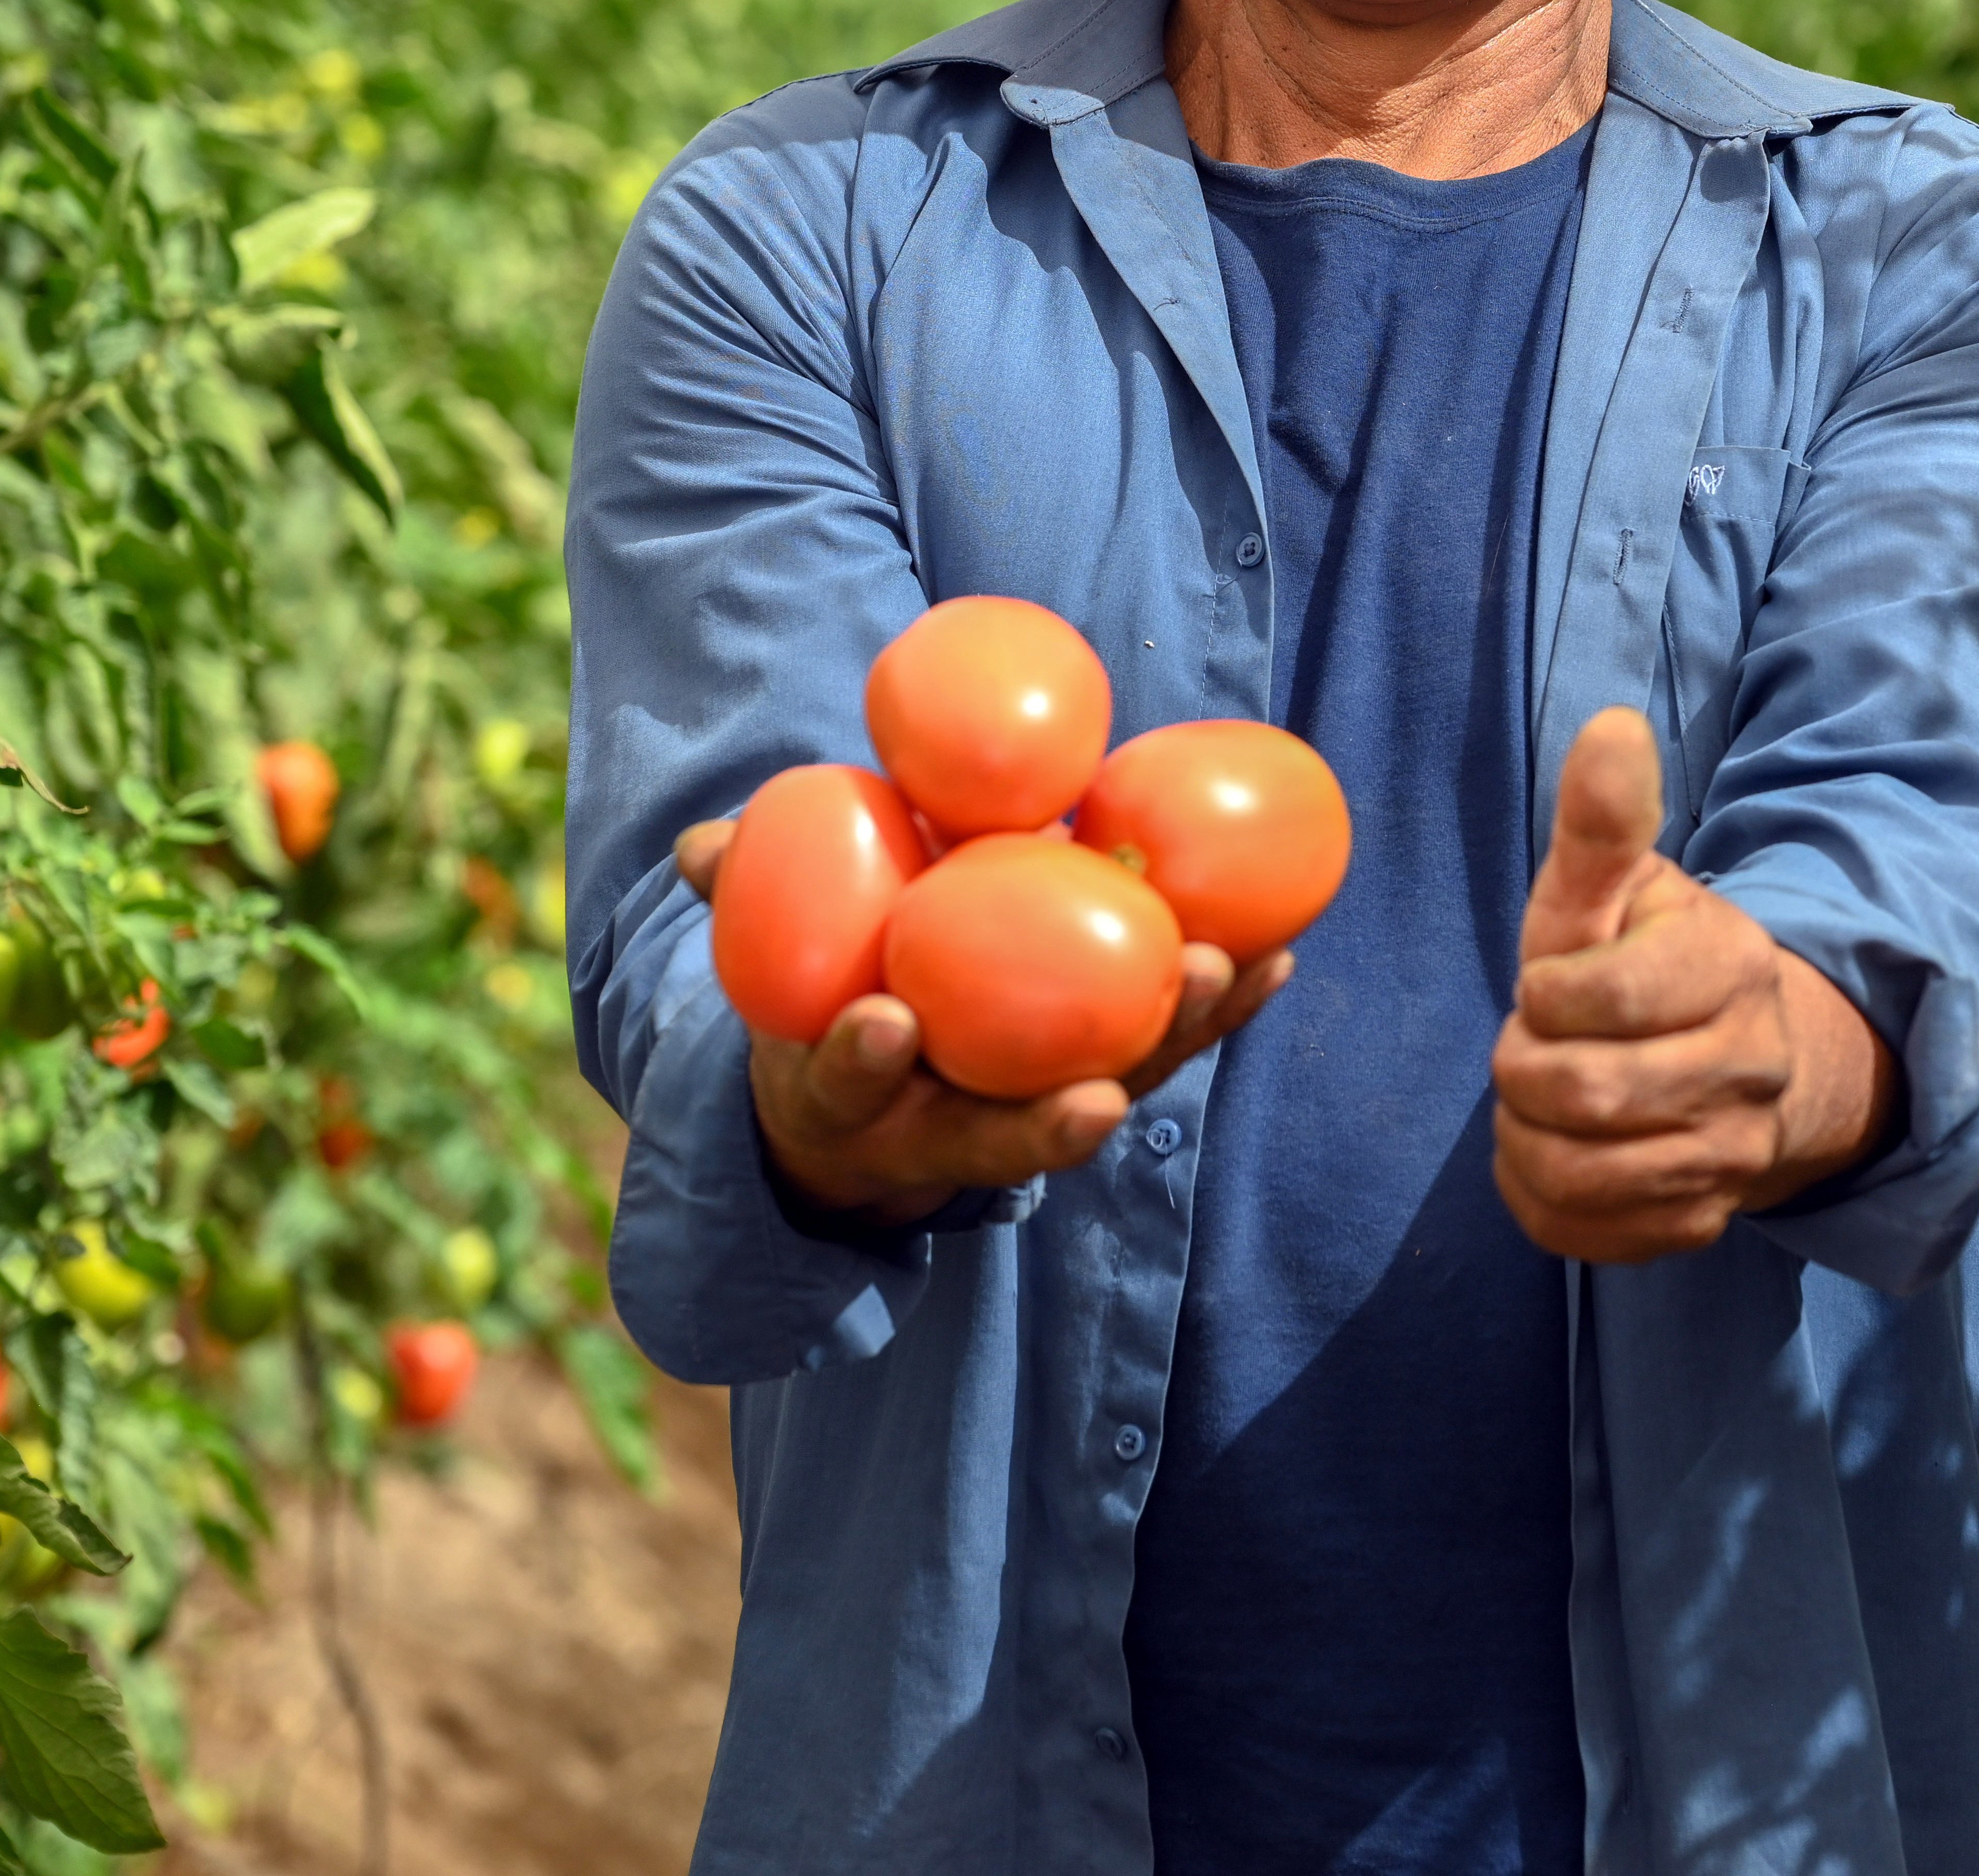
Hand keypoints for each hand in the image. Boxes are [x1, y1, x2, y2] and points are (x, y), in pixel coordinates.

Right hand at [675, 819, 1294, 1225]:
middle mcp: (945, 1123)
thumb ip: (740, 895)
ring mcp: (1029, 1107)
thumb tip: (702, 849)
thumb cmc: (822, 998)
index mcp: (850, 1089)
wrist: (874, 1093)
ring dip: (1167, 1042)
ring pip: (1106, 1090)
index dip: (862, 1057)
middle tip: (1104, 1086)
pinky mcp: (1103, 1074)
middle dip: (1057, 1115)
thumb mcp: (768, 964)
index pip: (852, 1081)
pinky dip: (1216, 1010)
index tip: (882, 1023)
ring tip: (1220, 974)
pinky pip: (1164, 1048)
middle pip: (1006, 1128)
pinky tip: (1276, 957)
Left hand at [1489, 709, 1900, 1262]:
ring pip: (1577, 1173)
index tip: (1550, 984)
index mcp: (1732, 965)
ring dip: (1524, 1134)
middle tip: (1531, 1048)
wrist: (1725, 1059)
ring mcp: (1735, 1153)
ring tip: (1540, 1097)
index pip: (1597, 998)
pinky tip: (1553, 1149)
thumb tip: (1611, 726)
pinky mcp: (1701, 1221)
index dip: (1543, 995)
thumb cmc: (1640, 958)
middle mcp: (1753, 1065)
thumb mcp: (1612, 887)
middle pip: (1584, 1094)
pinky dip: (1538, 1193)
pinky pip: (1582, 1231)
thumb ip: (1602, 820)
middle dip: (1523, 1069)